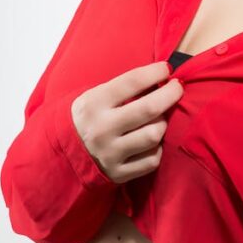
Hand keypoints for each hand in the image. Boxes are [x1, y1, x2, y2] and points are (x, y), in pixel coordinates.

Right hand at [70, 61, 183, 182]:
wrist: (65, 152)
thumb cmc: (92, 116)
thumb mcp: (97, 95)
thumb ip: (126, 87)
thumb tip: (163, 74)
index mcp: (94, 104)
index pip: (133, 81)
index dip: (156, 72)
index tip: (166, 69)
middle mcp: (101, 129)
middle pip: (149, 109)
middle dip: (170, 94)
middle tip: (177, 87)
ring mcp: (110, 154)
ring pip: (153, 135)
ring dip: (162, 123)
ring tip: (158, 117)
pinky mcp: (118, 173)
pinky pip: (152, 159)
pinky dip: (157, 148)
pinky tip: (151, 141)